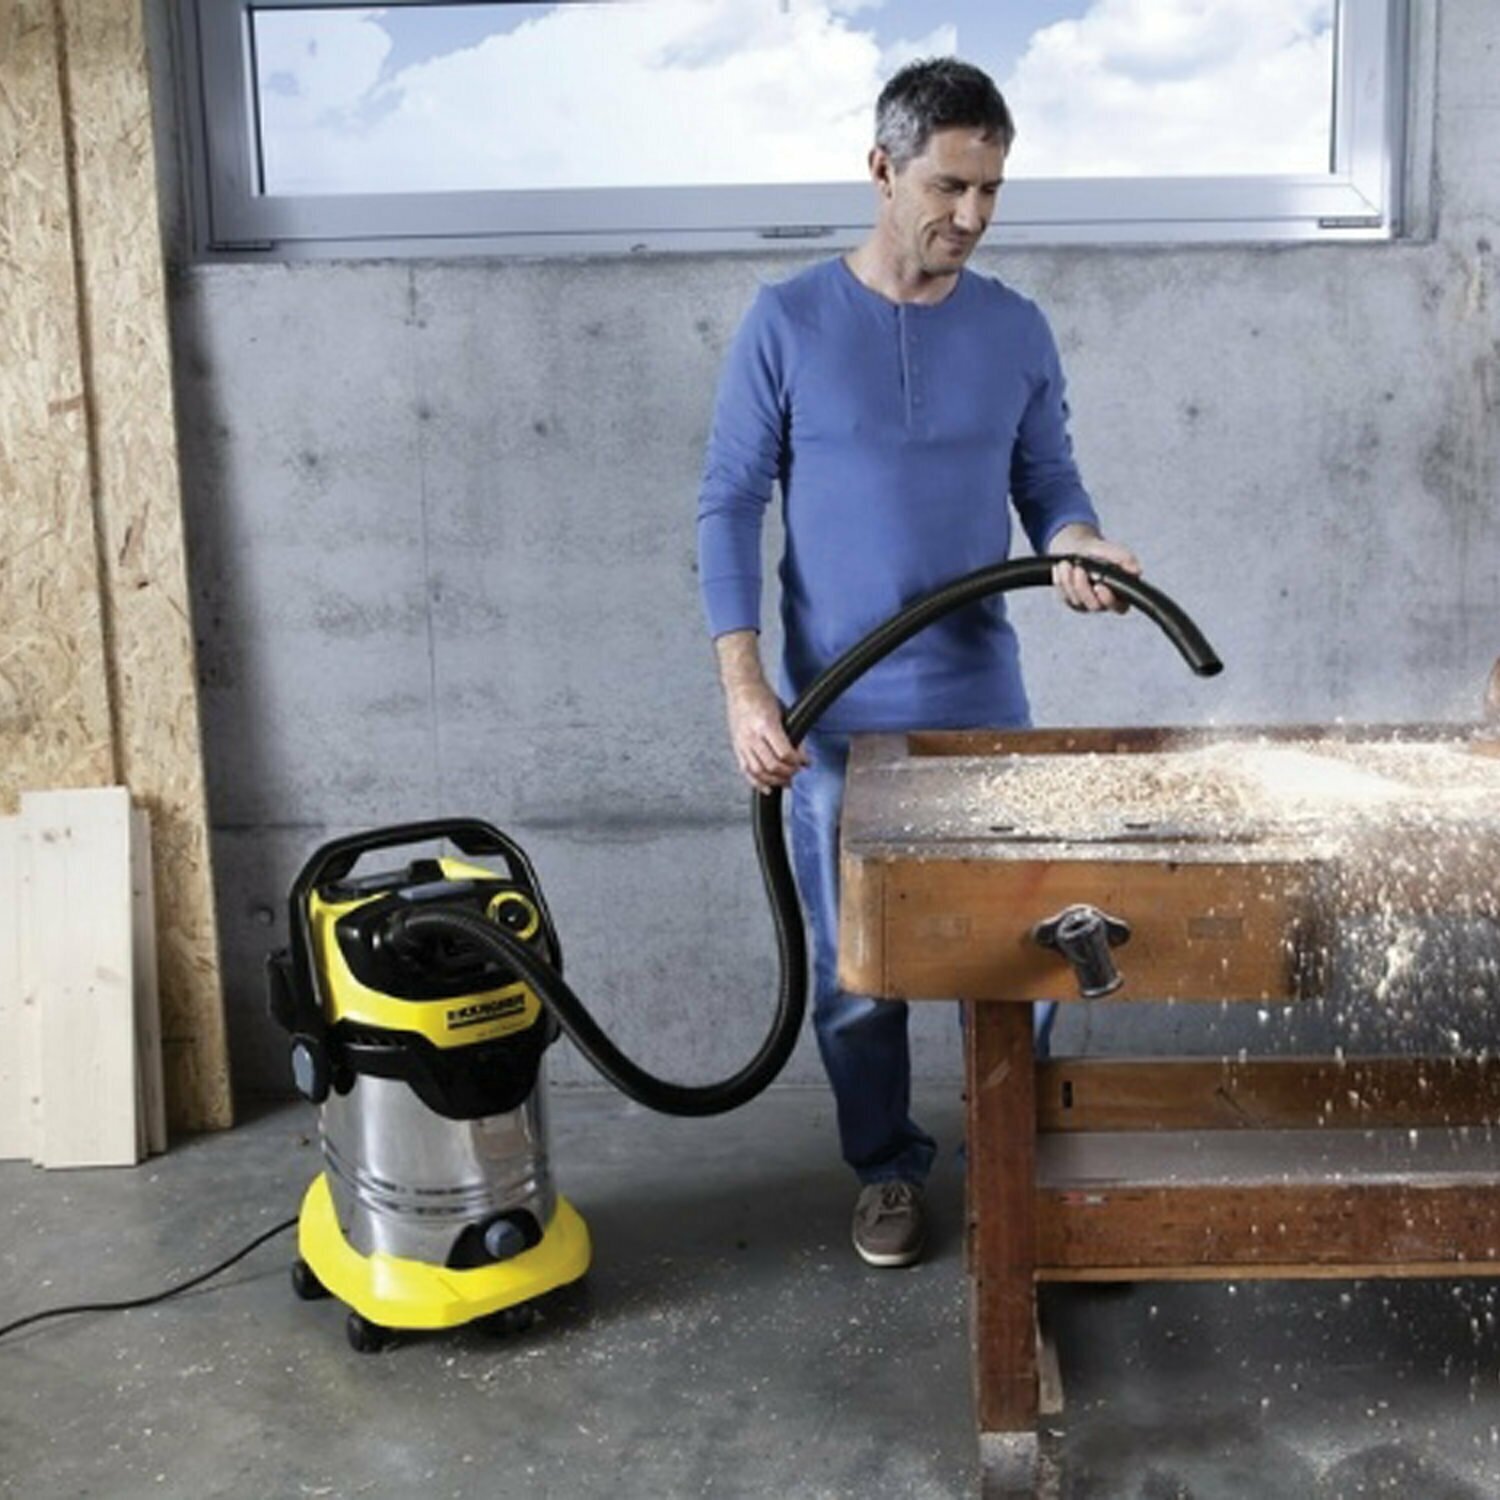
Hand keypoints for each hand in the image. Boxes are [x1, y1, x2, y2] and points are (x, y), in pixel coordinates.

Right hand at [714, 630, 809, 792]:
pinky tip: (766, 788)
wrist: (741, 687)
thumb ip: (793, 734)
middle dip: (787, 773)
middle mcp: (752, 735)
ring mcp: (742, 742)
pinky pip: (746, 770)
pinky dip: (757, 782)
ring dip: (774, 780)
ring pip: (758, 771)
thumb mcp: (783, 712)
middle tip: (796, 772)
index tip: (804, 763)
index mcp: (766, 724)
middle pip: (772, 765)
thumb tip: (803, 755)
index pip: (784, 752)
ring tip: (786, 781)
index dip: (797, 761)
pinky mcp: (737, 746)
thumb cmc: (762, 696)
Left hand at [1049, 524, 1141, 613]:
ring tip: (1066, 563)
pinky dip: (1060, 581)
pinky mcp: (1071, 601)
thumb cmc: (1100, 552)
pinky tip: (1060, 568)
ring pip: (1077, 601)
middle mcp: (1103, 603)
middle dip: (1084, 587)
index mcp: (1120, 594)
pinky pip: (1064, 596)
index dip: (1109, 600)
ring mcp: (1086, 604)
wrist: (1079, 548)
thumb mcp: (1113, 552)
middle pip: (1094, 606)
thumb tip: (1137, 570)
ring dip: (1069, 581)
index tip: (1099, 585)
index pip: (1120, 607)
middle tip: (1078, 569)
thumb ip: (1125, 559)